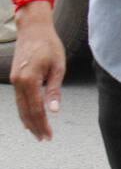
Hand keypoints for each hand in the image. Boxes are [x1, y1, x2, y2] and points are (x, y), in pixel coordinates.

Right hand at [11, 7, 65, 140]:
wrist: (33, 28)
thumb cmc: (50, 45)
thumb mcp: (58, 67)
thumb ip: (54, 90)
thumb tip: (54, 111)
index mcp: (29, 80)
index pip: (36, 109)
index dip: (43, 124)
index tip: (49, 136)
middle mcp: (18, 82)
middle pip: (26, 111)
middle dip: (35, 126)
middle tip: (44, 139)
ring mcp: (14, 80)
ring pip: (20, 107)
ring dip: (28, 121)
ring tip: (36, 133)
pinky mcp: (15, 77)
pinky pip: (18, 99)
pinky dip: (23, 110)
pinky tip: (28, 118)